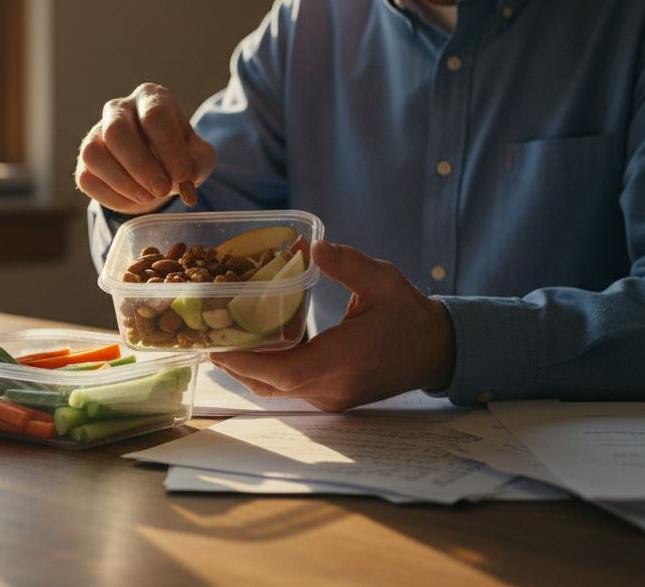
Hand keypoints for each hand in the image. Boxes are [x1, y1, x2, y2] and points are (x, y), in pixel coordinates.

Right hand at [75, 83, 215, 214]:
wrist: (156, 170)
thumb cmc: (178, 155)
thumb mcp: (198, 156)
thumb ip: (199, 162)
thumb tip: (187, 174)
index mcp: (151, 98)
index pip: (154, 115)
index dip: (168, 147)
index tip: (182, 175)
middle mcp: (118, 109)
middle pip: (117, 132)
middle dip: (141, 166)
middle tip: (162, 190)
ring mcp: (96, 133)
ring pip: (94, 154)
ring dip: (123, 182)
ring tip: (148, 197)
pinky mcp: (84, 162)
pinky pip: (87, 178)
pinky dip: (111, 196)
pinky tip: (134, 200)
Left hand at [209, 240, 455, 410]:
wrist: (436, 350)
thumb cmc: (408, 314)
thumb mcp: (381, 280)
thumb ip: (347, 264)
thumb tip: (314, 247)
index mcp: (343, 360)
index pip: (282, 372)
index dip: (245, 362)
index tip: (216, 346)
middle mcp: (332, 387)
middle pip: (270, 385)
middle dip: (236, 364)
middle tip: (207, 337)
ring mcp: (332, 397)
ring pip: (277, 390)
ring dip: (249, 369)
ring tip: (225, 339)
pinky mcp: (333, 396)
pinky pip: (291, 388)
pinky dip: (269, 371)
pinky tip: (258, 346)